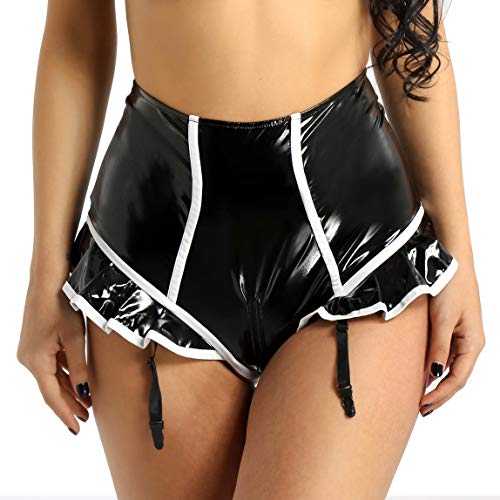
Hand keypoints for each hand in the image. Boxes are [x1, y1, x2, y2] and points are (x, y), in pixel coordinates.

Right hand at [17, 281, 91, 434]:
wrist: (47, 280)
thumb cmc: (60, 305)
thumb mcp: (74, 338)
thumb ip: (79, 367)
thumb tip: (84, 391)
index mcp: (36, 361)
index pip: (52, 396)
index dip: (65, 413)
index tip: (76, 428)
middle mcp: (29, 358)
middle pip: (52, 388)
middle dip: (70, 403)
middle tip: (86, 417)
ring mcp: (31, 350)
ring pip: (52, 377)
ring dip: (68, 389)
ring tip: (86, 402)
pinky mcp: (36, 342)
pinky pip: (51, 364)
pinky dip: (64, 374)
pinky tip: (76, 380)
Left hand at [419, 264, 484, 415]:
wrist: (450, 261)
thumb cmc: (450, 287)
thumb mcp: (442, 320)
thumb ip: (438, 348)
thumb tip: (435, 375)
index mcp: (473, 343)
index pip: (457, 379)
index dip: (441, 395)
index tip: (423, 406)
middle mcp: (470, 343)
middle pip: (455, 377)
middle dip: (439, 394)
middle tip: (420, 409)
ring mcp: (462, 336)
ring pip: (450, 368)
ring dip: (436, 383)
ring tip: (420, 396)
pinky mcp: (452, 329)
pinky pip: (445, 354)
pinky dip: (435, 367)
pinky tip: (424, 373)